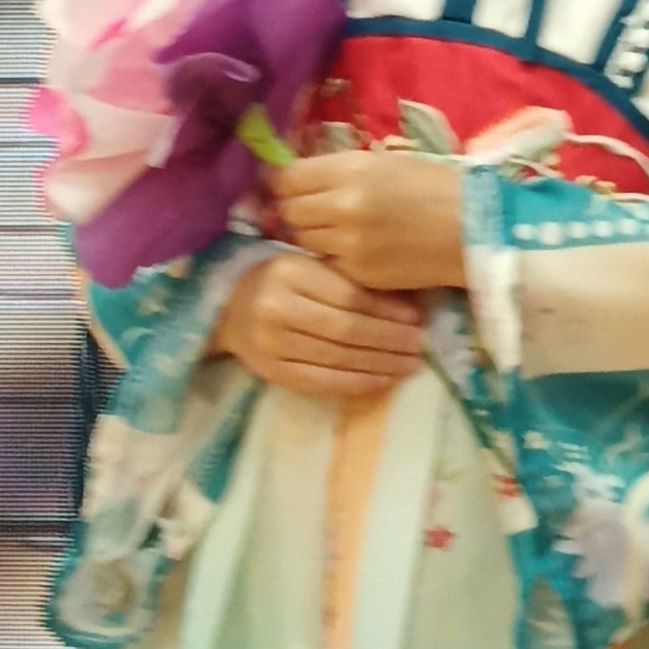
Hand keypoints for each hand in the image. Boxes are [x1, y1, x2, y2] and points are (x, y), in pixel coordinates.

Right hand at [212, 253, 426, 399]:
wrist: (229, 308)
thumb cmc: (280, 279)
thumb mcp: (310, 266)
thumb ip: (349, 281)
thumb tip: (406, 306)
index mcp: (290, 272)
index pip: (349, 296)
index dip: (387, 310)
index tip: (417, 318)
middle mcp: (277, 308)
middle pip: (346, 329)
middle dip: (389, 340)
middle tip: (419, 345)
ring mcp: (272, 344)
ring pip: (336, 358)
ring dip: (379, 364)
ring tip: (408, 364)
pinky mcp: (271, 372)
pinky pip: (320, 382)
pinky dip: (354, 383)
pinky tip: (381, 380)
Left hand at [273, 151, 466, 292]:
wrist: (475, 229)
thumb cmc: (436, 185)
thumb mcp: (385, 162)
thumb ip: (340, 170)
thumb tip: (299, 178)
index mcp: (351, 169)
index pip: (288, 177)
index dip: (284, 181)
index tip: (289, 185)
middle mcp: (343, 206)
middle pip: (290, 210)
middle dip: (297, 208)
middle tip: (314, 208)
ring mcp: (349, 244)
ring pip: (303, 239)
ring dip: (313, 233)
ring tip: (336, 229)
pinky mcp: (359, 274)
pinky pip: (326, 263)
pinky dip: (333, 256)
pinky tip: (354, 249)